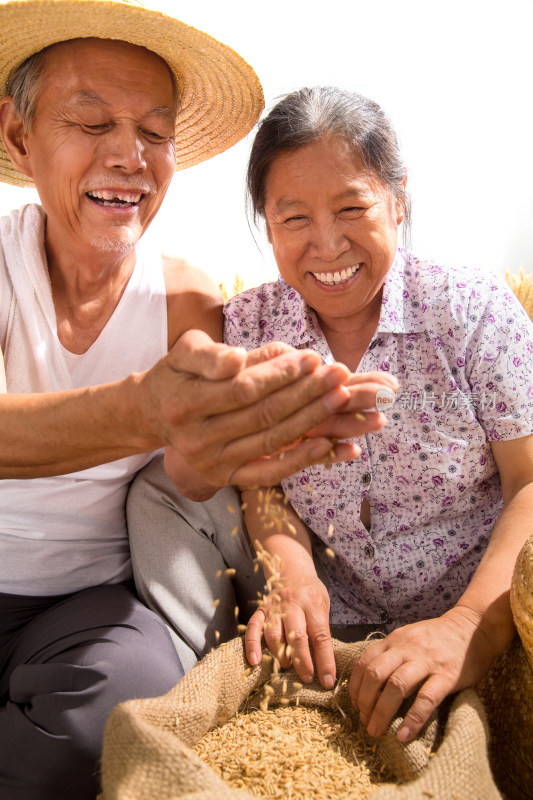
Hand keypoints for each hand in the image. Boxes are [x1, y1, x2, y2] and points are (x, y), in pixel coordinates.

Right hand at [140, 330, 381, 488]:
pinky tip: (328, 444)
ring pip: (271, 440)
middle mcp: (196, 439)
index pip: (244, 389)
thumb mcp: (184, 353)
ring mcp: (211, 463)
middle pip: (263, 415)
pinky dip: (300, 459)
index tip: (313, 357)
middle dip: (307, 393)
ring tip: (342, 397)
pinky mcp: (225, 477)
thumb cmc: (176, 374)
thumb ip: (210, 355)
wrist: (154, 413)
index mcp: (185, 403)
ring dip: (312, 420)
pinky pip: (268, 472)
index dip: (281, 374)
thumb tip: (238, 359)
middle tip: (340, 374)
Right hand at [245, 572, 335, 688]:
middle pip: (296, 637)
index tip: (327, 680)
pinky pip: (253, 627)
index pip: (321, 636)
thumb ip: (321, 629)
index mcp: (312, 603)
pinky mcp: (261, 609)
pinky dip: (252, 644)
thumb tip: (323, 662)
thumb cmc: (311, 592)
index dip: (325, 660)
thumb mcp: (324, 605)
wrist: (291, 569)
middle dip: (302, 662)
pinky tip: (254, 660)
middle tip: (307, 678)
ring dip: (280, 655)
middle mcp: (292, 604)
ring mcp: (274, 606)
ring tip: (287, 667)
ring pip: (274, 634)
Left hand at [348, 606, 500, 740]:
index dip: (355, 686)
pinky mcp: (448, 676)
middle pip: (375, 675)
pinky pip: (426, 699)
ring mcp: (427, 661)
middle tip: (364, 722)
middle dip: (365, 702)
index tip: (355, 705)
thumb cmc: (439, 637)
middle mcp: (407, 648)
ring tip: (377, 730)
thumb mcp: (409, 637)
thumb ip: (392, 654)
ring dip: (382, 712)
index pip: (364, 662)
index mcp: (395, 640)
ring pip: (396, 687)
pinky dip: (412, 719)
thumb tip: (372, 683)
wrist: (474, 627)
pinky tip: (403, 735)